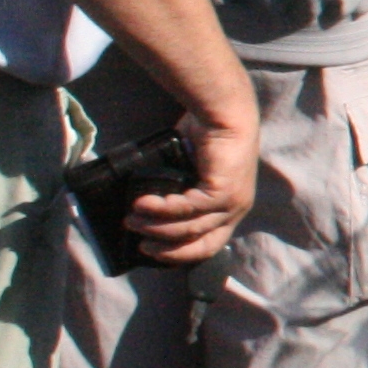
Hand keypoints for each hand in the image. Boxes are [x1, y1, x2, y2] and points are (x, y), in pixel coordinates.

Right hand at [127, 109, 259, 267]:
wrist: (224, 113)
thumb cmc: (205, 138)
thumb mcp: (188, 173)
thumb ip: (174, 192)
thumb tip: (144, 209)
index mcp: (230, 209)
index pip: (208, 245)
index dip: (179, 254)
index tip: (152, 250)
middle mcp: (236, 210)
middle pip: (199, 243)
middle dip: (166, 249)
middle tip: (139, 243)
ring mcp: (233, 203)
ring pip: (190, 228)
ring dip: (156, 227)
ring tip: (131, 219)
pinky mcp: (223, 191)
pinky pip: (188, 208)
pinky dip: (162, 209)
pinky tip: (141, 204)